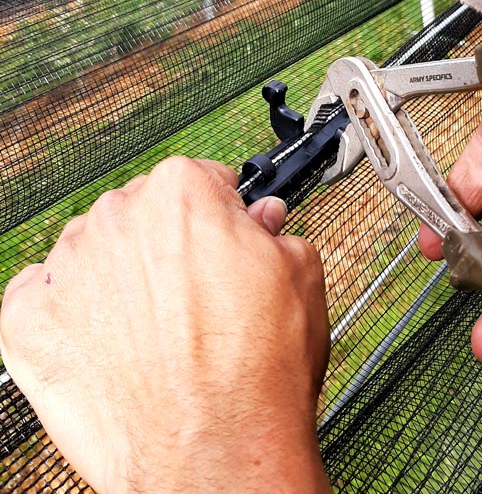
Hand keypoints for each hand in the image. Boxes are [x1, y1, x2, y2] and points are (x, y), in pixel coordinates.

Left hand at [0, 157, 331, 493]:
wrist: (216, 453)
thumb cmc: (256, 373)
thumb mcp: (300, 276)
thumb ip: (276, 231)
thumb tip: (262, 224)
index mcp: (181, 194)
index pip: (201, 179)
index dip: (222, 212)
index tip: (226, 234)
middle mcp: (117, 219)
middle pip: (146, 212)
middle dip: (172, 242)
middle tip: (200, 290)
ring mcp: (68, 271)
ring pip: (97, 251)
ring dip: (123, 275)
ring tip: (159, 325)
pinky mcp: (31, 323)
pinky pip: (45, 293)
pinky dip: (74, 309)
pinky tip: (110, 336)